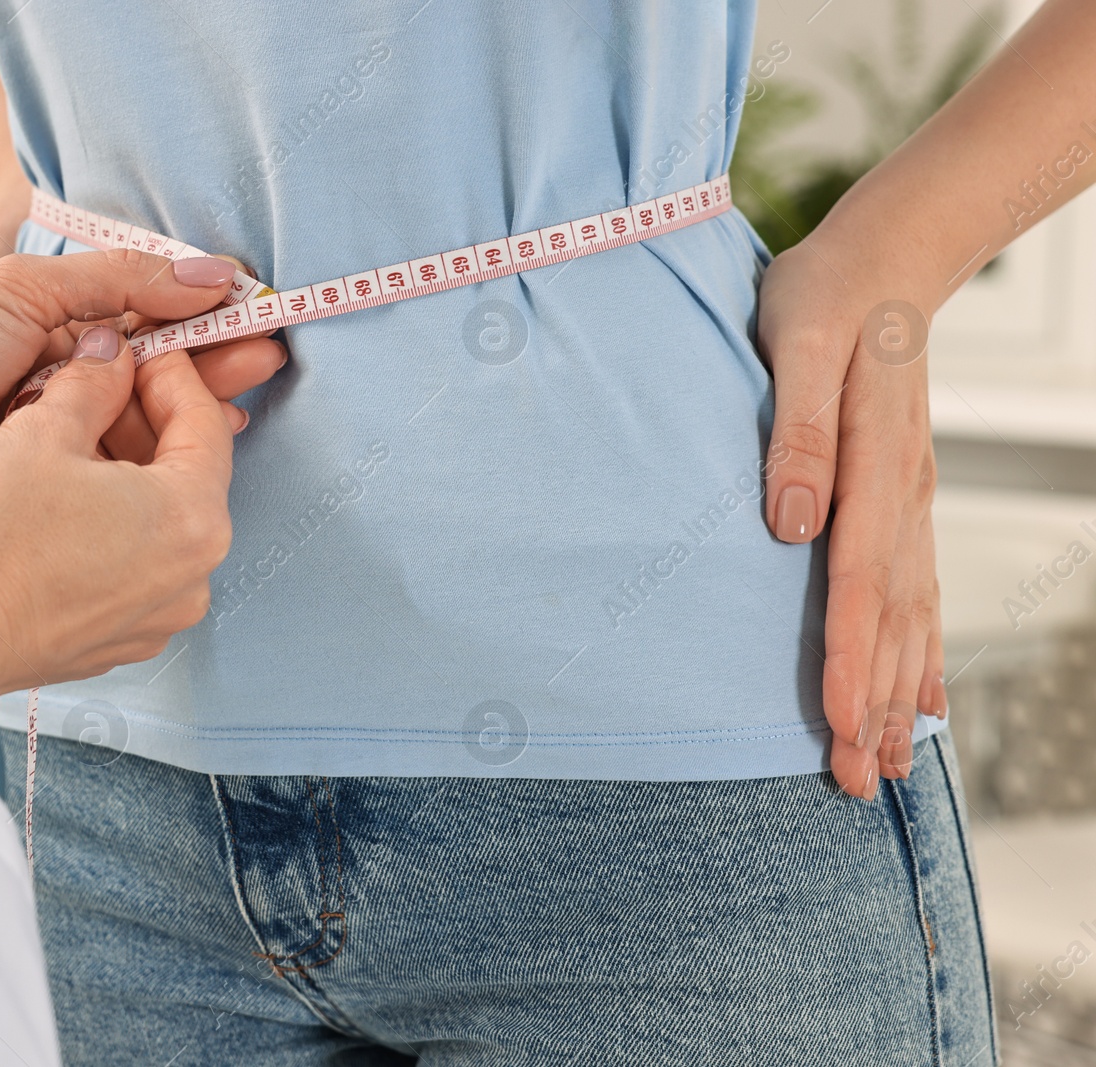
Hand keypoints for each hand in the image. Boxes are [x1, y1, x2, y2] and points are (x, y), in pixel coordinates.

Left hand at [0, 248, 277, 509]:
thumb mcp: (22, 287)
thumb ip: (118, 278)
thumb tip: (206, 275)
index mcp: (52, 323)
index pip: (139, 310)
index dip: (192, 307)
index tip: (244, 301)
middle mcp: (67, 377)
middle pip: (158, 362)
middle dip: (213, 350)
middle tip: (267, 344)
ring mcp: (74, 433)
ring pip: (157, 409)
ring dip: (206, 392)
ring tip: (251, 374)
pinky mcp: (77, 483)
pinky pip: (140, 457)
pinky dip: (180, 441)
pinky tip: (218, 426)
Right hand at [0, 333, 233, 712]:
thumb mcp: (40, 433)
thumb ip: (91, 384)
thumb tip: (110, 359)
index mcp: (192, 518)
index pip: (206, 423)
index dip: (170, 373)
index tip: (140, 351)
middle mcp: (191, 576)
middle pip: (186, 474)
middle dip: (145, 422)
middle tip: (101, 385)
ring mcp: (157, 616)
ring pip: (157, 521)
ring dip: (124, 473)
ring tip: (69, 439)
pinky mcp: (118, 639)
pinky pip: (131, 564)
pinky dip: (107, 525)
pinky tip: (57, 501)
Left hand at [758, 240, 942, 799]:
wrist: (886, 262)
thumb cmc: (827, 299)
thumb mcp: (796, 348)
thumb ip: (797, 436)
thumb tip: (790, 527)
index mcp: (875, 467)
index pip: (858, 584)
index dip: (845, 662)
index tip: (836, 728)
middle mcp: (904, 498)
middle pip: (890, 622)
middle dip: (873, 707)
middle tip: (859, 785)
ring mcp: (912, 502)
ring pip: (911, 618)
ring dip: (898, 694)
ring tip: (890, 763)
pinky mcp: (905, 499)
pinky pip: (918, 592)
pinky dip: (920, 652)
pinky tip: (919, 697)